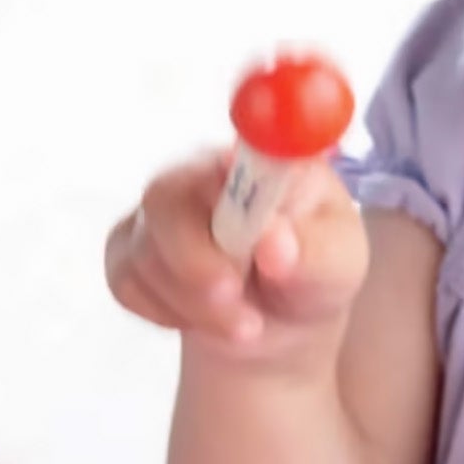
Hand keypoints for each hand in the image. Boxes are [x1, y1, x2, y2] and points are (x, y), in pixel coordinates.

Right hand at [104, 150, 368, 359]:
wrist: (277, 322)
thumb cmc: (314, 274)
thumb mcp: (338, 267)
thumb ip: (314, 253)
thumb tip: (275, 242)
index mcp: (262, 159)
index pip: (235, 139)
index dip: (231, 164)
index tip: (239, 195)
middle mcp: (203, 171)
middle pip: (166, 196)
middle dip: (196, 261)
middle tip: (235, 301)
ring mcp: (161, 208)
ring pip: (145, 252)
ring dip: (195, 304)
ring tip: (246, 325)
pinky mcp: (129, 246)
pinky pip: (125, 282)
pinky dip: (166, 314)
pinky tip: (203, 317)